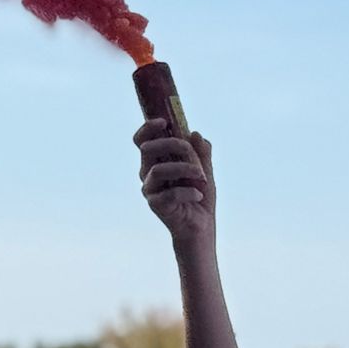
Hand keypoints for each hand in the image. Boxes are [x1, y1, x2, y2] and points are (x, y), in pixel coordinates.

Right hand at [136, 120, 215, 240]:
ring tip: (202, 177)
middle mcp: (148, 173)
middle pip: (148, 149)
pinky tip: (198, 195)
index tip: (165, 121)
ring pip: (158, 170)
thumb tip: (196, 134)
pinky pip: (170, 193)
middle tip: (192, 152)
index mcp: (157, 161)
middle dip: (174, 145)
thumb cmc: (200, 195)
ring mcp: (150, 190)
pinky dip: (188, 191)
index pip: (143, 140)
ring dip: (185, 168)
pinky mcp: (156, 205)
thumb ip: (202, 152)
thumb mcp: (205, 170)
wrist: (201, 226)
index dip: (149, 127)